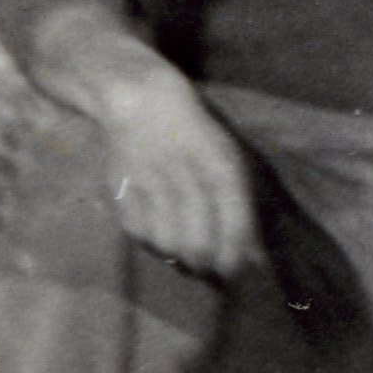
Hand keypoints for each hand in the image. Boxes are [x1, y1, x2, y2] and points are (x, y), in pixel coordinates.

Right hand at [96, 62, 258, 275]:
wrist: (142, 100)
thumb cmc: (195, 130)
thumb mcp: (225, 155)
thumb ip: (235, 201)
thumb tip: (250, 250)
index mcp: (220, 162)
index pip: (232, 218)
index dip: (234, 250)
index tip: (238, 271)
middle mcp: (186, 173)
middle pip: (196, 237)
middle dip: (207, 263)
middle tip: (212, 272)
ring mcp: (150, 182)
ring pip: (167, 240)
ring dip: (180, 258)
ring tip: (189, 262)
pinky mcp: (122, 189)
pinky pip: (139, 231)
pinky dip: (152, 244)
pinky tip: (161, 242)